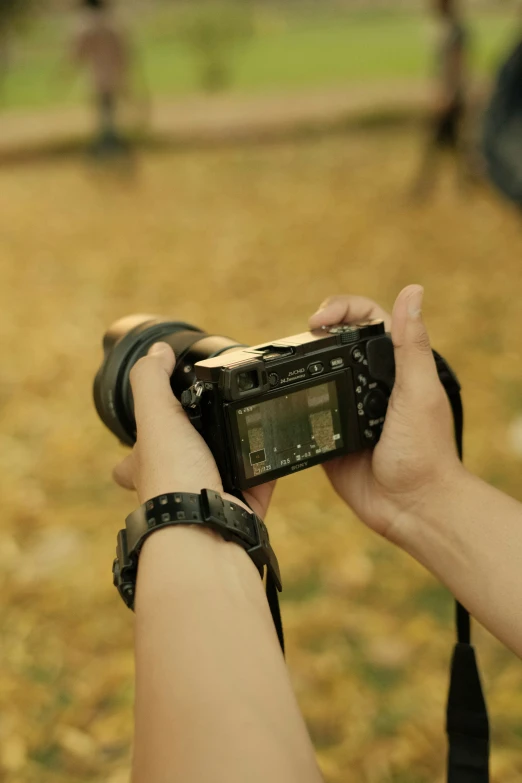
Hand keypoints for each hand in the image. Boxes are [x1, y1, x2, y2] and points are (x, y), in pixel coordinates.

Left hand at [113, 343, 274, 519]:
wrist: (208, 525)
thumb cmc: (172, 477)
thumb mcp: (156, 417)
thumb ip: (152, 381)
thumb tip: (157, 351)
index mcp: (149, 463)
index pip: (134, 453)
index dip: (139, 439)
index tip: (155, 421)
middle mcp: (177, 482)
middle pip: (185, 459)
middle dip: (199, 442)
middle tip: (216, 419)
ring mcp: (211, 494)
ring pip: (225, 467)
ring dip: (239, 449)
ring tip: (256, 420)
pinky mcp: (244, 504)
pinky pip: (261, 478)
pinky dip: (271, 464)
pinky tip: (281, 443)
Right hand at [308, 286, 464, 544]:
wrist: (410, 508)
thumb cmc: (425, 452)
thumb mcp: (418, 392)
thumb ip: (411, 344)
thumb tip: (413, 291)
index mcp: (393, 367)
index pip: (368, 321)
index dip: (343, 310)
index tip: (320, 318)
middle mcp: (369, 384)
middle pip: (336, 343)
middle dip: (314, 331)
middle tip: (299, 336)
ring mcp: (347, 409)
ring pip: (317, 375)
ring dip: (300, 364)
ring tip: (284, 363)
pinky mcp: (329, 435)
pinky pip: (306, 414)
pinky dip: (292, 403)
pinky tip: (280, 397)